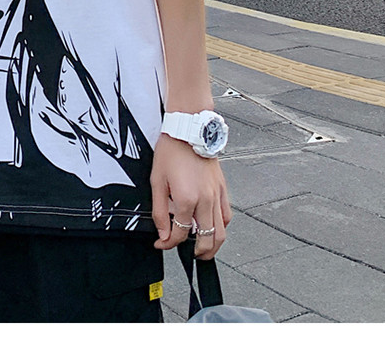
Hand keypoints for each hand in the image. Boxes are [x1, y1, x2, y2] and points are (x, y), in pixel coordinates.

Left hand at [151, 133, 231, 259]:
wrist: (188, 129)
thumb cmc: (172, 150)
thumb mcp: (157, 181)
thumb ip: (160, 211)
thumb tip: (162, 232)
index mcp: (187, 199)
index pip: (180, 233)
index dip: (168, 243)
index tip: (161, 243)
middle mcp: (205, 200)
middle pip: (207, 240)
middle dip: (197, 253)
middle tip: (187, 255)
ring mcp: (217, 195)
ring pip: (222, 232)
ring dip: (213, 245)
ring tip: (203, 249)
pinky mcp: (223, 188)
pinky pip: (227, 215)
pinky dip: (222, 227)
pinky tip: (213, 227)